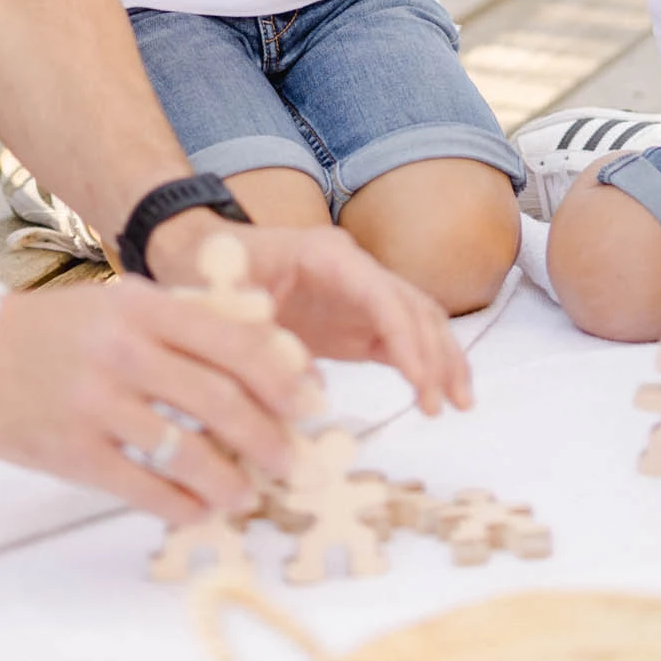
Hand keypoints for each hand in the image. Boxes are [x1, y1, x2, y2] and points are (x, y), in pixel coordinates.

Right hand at [0, 271, 313, 520]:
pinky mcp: (70, 451)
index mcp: (144, 306)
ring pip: (184, 451)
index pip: (232, 341)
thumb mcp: (122, 302)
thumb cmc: (57, 327)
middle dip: (266, 437)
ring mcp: (95, 403)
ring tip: (247, 494)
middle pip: (218, 400)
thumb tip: (263, 355)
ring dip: (229, 480)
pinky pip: (140, 487)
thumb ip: (184, 322)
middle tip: (289, 459)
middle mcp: (124, 351)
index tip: (310, 404)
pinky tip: (199, 512)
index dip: (280, 378)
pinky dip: (180, 505)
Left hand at [147, 212, 471, 415]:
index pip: (382, 294)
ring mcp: (359, 295)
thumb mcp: (227, 296)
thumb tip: (310, 391)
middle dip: (434, 353)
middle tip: (443, 405)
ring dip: (444, 358)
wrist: (199, 257)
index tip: (422, 383)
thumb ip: (264, 336)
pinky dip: (425, 365)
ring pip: (418, 320)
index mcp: (327, 255)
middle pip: (412, 305)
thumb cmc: (211, 270)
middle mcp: (354, 269)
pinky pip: (402, 339)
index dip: (406, 337)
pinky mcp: (356, 322)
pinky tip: (440, 396)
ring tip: (461, 403)